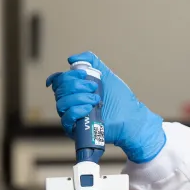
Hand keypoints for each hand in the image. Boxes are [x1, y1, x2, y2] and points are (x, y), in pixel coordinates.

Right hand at [45, 52, 166, 163]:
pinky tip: (89, 108)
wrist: (130, 117)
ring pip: (61, 103)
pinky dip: (76, 110)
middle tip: (94, 87)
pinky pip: (66, 118)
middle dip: (76, 85)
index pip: (59, 81)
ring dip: (79, 98)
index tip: (83, 74)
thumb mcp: (106, 74)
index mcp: (75, 90)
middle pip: (60, 90)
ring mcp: (72, 117)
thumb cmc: (120, 99)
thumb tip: (71, 59)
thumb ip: (92, 61)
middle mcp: (71, 103)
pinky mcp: (75, 130)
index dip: (67, 75)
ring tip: (96, 99)